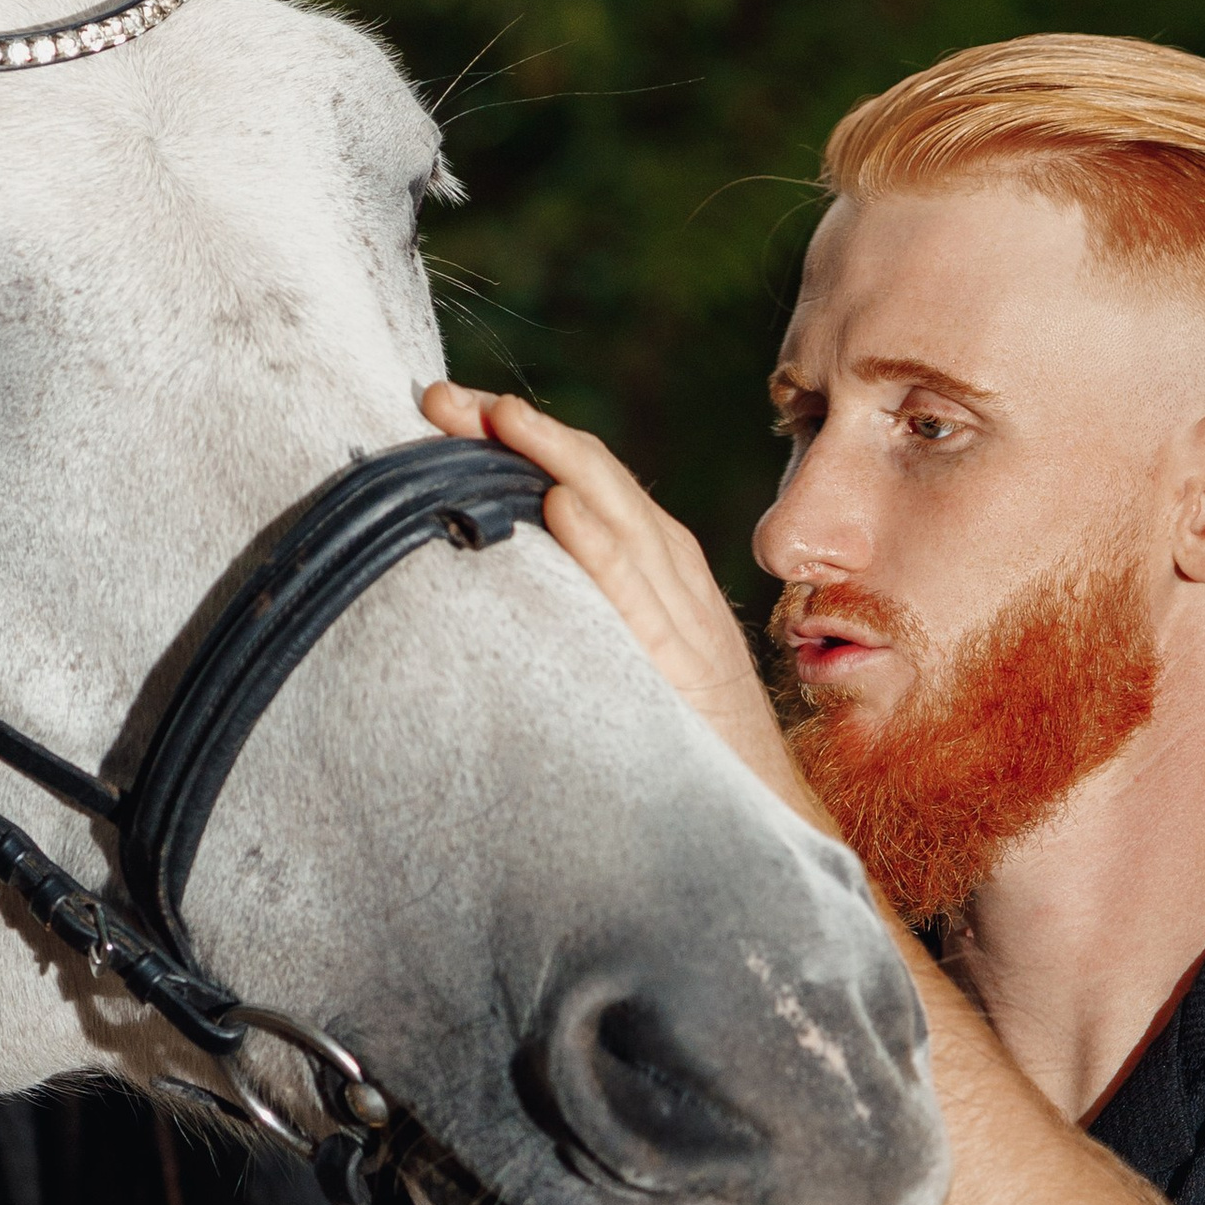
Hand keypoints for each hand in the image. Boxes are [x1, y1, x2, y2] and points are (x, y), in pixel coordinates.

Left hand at [421, 378, 811, 810]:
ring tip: (497, 418)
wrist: (763, 806)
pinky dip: (599, 544)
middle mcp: (670, 571)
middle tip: (442, 398)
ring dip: (551, 458)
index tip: (449, 408)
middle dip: (517, 429)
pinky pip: (637, 591)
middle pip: (592, 475)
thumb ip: (587, 604)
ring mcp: (681, 611)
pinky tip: (560, 506)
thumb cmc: (687, 735)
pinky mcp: (684, 660)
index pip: (581, 476)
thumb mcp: (630, 651)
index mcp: (655, 563)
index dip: (517, 436)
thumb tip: (510, 572)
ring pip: (616, 512)